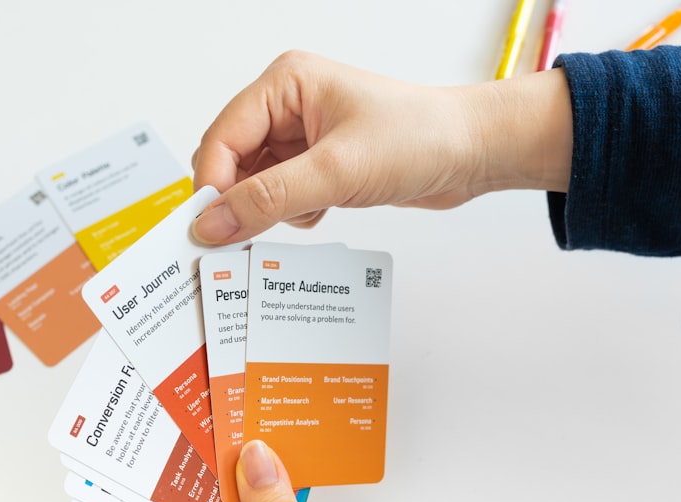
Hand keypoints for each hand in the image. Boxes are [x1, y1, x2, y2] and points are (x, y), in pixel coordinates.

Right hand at [190, 50, 572, 244]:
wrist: (473, 154)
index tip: (208, 229)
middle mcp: (288, 107)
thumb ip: (269, 200)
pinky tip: (322, 212)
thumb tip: (212, 223)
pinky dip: (293, 213)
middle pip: (231, 162)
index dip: (212, 186)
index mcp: (285, 84)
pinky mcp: (319, 165)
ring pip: (254, 184)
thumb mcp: (337, 171)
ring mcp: (303, 137)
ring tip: (306, 212)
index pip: (222, 139)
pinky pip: (281, 197)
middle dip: (238, 201)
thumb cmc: (421, 137)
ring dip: (270, 209)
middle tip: (238, 238)